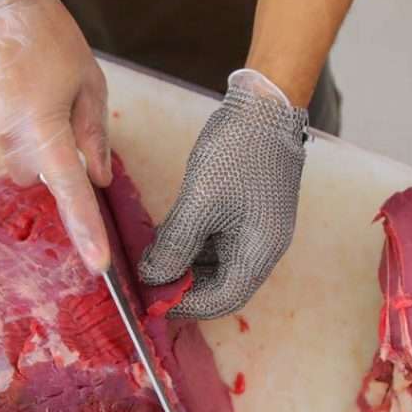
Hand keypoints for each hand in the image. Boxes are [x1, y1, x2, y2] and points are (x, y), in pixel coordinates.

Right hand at [0, 0, 112, 271]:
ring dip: (32, 137)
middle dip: (53, 159)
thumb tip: (98, 177)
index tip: (98, 263)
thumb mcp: (88, 80)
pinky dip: (13, 121)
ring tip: (36, 92)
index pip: (68, 188)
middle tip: (62, 117)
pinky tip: (16, 87)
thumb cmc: (47, 34)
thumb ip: (94, 134)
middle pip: (37, 175)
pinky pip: (0, 134)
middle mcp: (7, 131)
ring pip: (18, 155)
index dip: (85, 227)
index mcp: (42, 123)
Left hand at [139, 69, 308, 318]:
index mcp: (259, 251)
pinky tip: (167, 236)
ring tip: (152, 258)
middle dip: (184, 286)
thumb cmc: (238, 151)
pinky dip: (193, 244)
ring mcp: (257, 230)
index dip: (188, 306)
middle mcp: (263, 247)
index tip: (154, 301)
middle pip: (221, 286)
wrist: (264, 105)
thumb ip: (176, 245)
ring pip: (218, 264)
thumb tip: (153, 277)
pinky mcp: (249, 213)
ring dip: (186, 265)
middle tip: (147, 281)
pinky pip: (219, 241)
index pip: (224, 299)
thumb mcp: (199, 202)